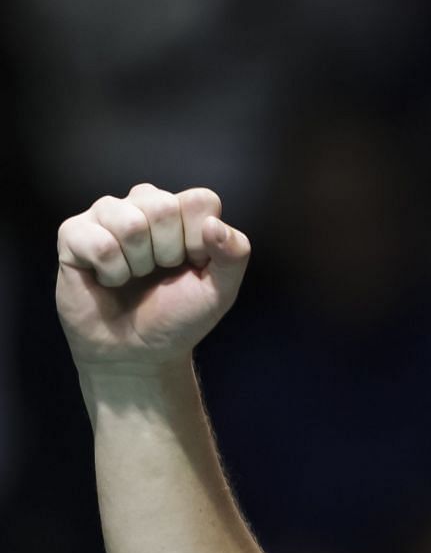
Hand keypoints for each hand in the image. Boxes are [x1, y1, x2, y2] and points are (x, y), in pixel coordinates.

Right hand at [57, 185, 251, 369]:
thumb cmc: (177, 317)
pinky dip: (111, 272)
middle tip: (158, 273)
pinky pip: (99, 242)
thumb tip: (214, 224)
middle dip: (167, 252)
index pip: (200, 200)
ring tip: (133, 275)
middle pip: (163, 206)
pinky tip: (109, 279)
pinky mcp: (73, 233)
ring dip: (138, 263)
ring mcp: (106, 216)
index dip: (199, 241)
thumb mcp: (220, 291)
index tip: (192, 265)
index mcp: (181, 212)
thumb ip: (234, 255)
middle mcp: (142, 205)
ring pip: (129, 222)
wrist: (138, 351)